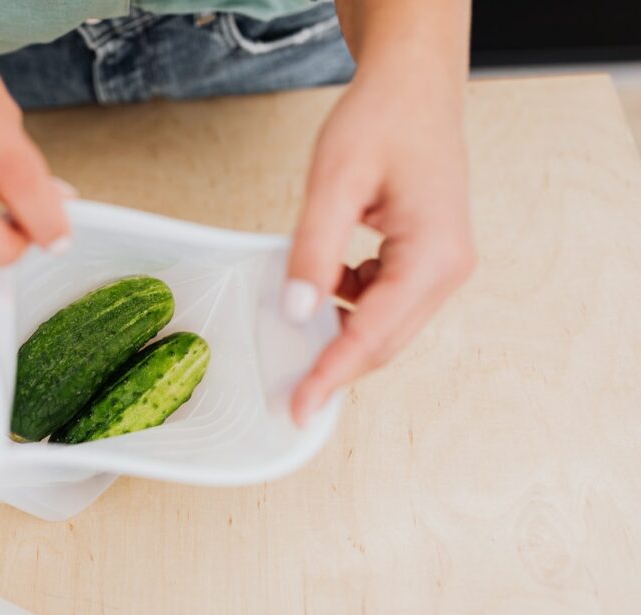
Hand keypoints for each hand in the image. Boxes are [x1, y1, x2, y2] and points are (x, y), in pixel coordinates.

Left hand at [283, 57, 475, 422]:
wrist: (413, 88)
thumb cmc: (383, 120)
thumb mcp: (335, 181)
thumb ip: (314, 250)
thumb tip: (296, 311)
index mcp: (434, 255)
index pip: (374, 334)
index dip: (331, 374)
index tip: (298, 408)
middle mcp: (447, 269)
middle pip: (384, 341)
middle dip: (334, 367)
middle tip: (287, 395)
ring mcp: (440, 267)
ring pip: (383, 326)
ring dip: (339, 334)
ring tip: (295, 337)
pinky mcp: (424, 260)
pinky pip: (382, 302)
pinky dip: (348, 306)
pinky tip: (323, 284)